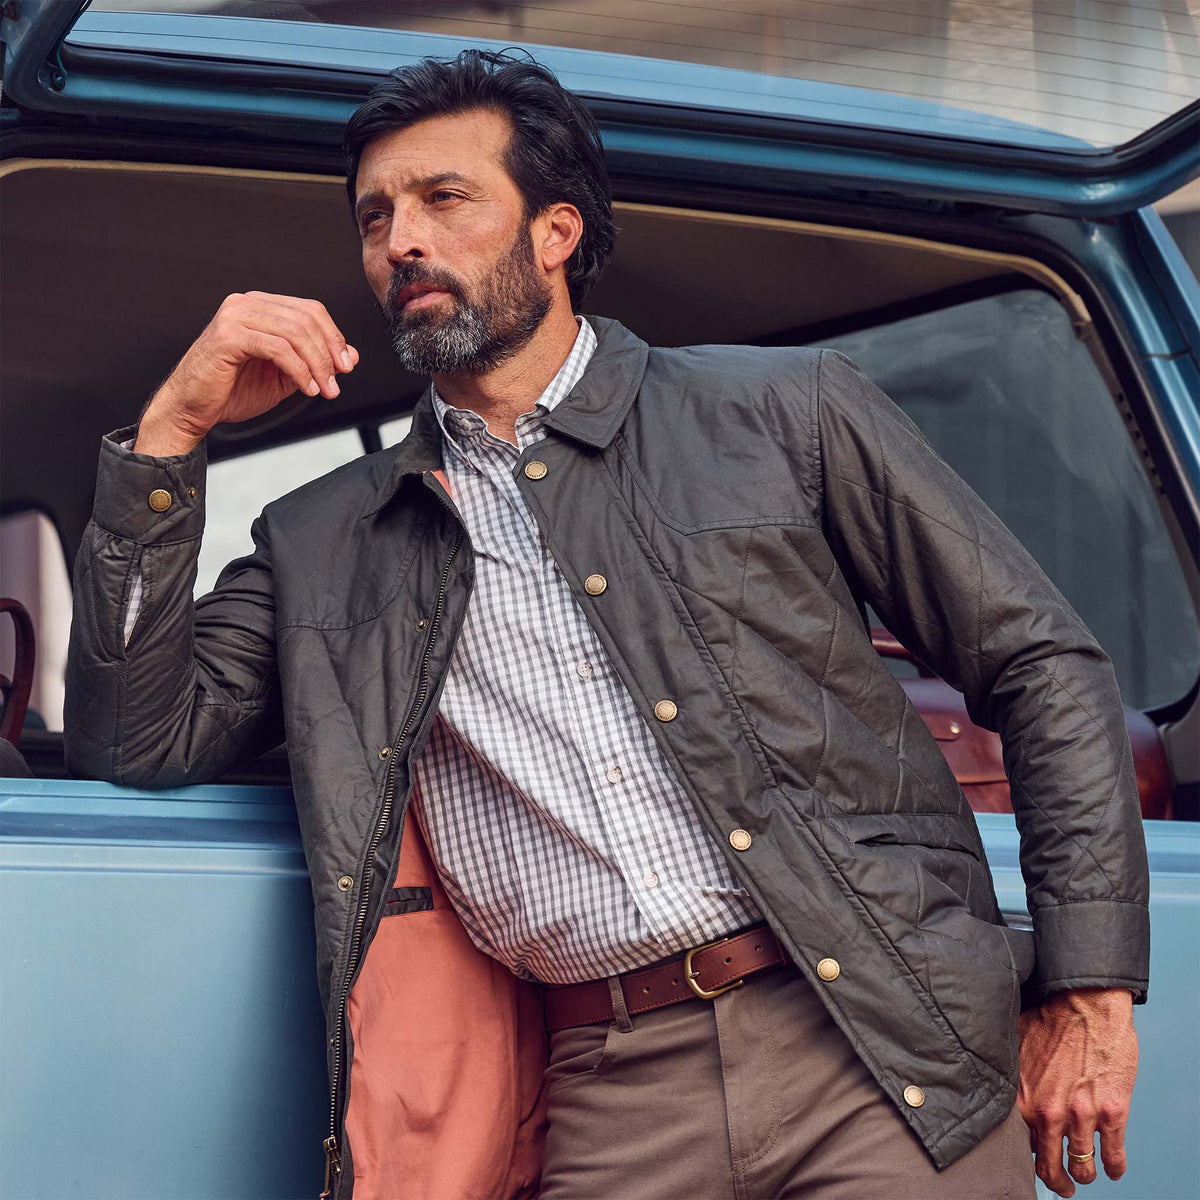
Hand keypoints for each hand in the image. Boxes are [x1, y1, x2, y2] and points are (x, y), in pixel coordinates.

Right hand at [134, 292, 357, 454]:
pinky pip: (277, 348)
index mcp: (260, 306)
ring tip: (324, 389)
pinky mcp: (227, 336)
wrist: (192, 409)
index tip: (347, 366)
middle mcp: (247, 303)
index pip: (310, 310)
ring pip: (295, 333)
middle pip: (306, 318)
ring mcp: (235, 316)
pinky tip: (307, 388)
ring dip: (317, 365)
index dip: (334, 337)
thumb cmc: (231, 391)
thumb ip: (314, 362)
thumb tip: (351, 355)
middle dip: (329, 353)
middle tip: (337, 383)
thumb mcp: (284, 376)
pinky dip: (299, 370)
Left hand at [1018, 987, 1137, 1196]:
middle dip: (1054, 1181)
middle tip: (1060, 1184)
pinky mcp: (1112, 1113)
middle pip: (1048, 1166)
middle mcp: (1049, 1113)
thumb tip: (985, 1073)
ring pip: (1081, 1168)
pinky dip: (1114, 1167)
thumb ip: (1004, 1070)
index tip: (1027, 1159)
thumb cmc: (1047, 1017)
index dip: (1023, 1154)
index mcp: (1022, 1098)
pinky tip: (1112, 1168)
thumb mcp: (1013, 1046)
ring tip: (1082, 1176)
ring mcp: (1082, 1116)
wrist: (1085, 1002)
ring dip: (1082, 1176)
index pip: (1017, 1143)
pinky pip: (1113, 1156)